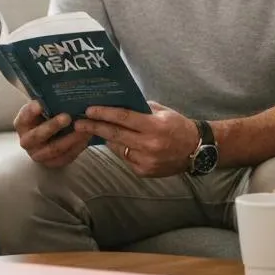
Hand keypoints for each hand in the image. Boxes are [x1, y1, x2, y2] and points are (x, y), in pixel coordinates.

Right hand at [13, 101, 90, 167]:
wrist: (48, 137)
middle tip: (67, 117)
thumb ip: (46, 102)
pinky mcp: (51, 163)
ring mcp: (38, 154)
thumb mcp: (42, 108)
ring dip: (70, 138)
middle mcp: (26, 141)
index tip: (40, 104)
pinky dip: (77, 148)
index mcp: (22, 124)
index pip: (24, 117)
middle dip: (53, 126)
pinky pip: (65, 157)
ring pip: (55, 148)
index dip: (31, 111)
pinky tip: (86, 138)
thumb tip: (59, 90)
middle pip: (39, 135)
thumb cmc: (46, 117)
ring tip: (83, 128)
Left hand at [74, 101, 197, 177]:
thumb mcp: (161, 111)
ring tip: (93, 130)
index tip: (89, 109)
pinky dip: (120, 149)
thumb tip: (116, 103)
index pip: (123, 118)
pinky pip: (125, 157)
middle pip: (115, 134)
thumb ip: (140, 108)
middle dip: (95, 127)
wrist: (196, 150)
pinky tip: (116, 142)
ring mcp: (146, 161)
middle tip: (79, 123)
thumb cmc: (177, 125)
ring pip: (117, 147)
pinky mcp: (144, 171)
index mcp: (154, 127)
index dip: (104, 113)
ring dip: (105, 138)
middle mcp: (149, 145)